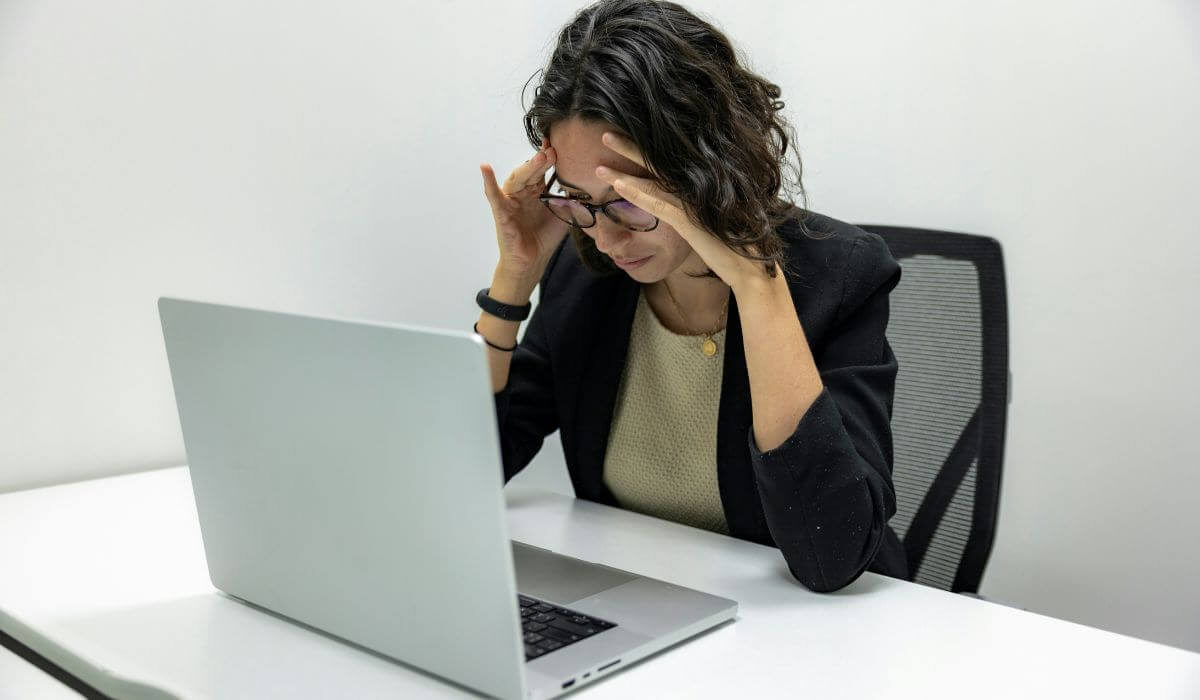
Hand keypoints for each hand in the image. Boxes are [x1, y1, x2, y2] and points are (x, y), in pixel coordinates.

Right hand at [480, 138, 568, 285]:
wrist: (533, 261)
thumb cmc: (545, 237)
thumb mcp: (564, 215)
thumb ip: (571, 199)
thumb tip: (586, 185)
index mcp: (536, 190)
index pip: (542, 169)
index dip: (549, 157)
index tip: (558, 144)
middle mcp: (522, 191)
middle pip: (531, 171)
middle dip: (542, 160)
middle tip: (553, 150)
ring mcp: (510, 200)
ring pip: (517, 179)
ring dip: (528, 167)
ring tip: (540, 157)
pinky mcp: (501, 212)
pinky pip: (493, 195)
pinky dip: (488, 181)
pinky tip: (485, 168)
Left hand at [594, 132, 771, 289]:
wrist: (748, 265)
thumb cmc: (730, 244)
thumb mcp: (708, 221)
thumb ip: (693, 208)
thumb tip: (680, 202)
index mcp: (698, 187)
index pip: (664, 163)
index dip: (643, 150)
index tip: (623, 138)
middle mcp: (694, 189)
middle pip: (656, 164)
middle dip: (629, 148)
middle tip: (605, 134)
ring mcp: (692, 203)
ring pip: (651, 183)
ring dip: (622, 174)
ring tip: (599, 166)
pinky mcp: (689, 221)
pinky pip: (657, 205)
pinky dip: (637, 194)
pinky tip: (618, 187)